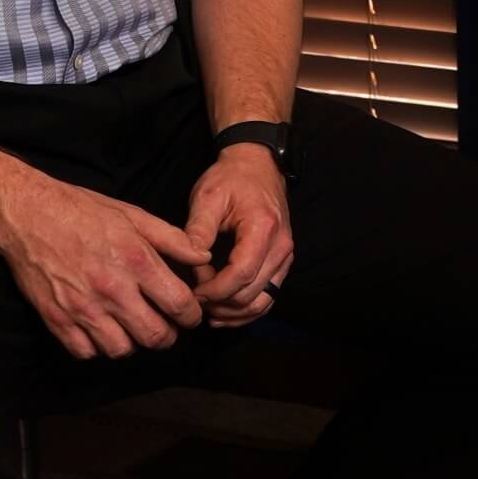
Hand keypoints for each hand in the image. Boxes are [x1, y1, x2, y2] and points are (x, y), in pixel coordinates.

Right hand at [0, 165, 212, 358]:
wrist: (27, 214)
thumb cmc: (82, 211)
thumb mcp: (133, 216)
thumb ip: (172, 239)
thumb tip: (202, 258)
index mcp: (136, 261)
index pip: (179, 304)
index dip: (192, 315)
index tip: (189, 314)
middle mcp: (112, 289)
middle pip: (155, 336)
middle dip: (168, 336)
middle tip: (165, 327)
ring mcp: (82, 307)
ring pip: (122, 350)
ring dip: (133, 343)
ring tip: (132, 328)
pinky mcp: (56, 319)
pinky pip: (86, 352)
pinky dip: (97, 347)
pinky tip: (101, 330)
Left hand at [181, 144, 294, 325]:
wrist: (258, 165)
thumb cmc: (231, 178)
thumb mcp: (208, 197)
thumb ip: (198, 231)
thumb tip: (192, 264)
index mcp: (262, 228)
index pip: (240, 274)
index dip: (215, 291)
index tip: (192, 293)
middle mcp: (281, 246)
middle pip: (251, 293)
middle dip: (220, 304)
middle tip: (194, 302)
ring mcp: (285, 256)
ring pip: (262, 302)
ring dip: (234, 314)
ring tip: (207, 312)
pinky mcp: (282, 262)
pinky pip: (268, 296)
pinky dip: (247, 310)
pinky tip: (224, 313)